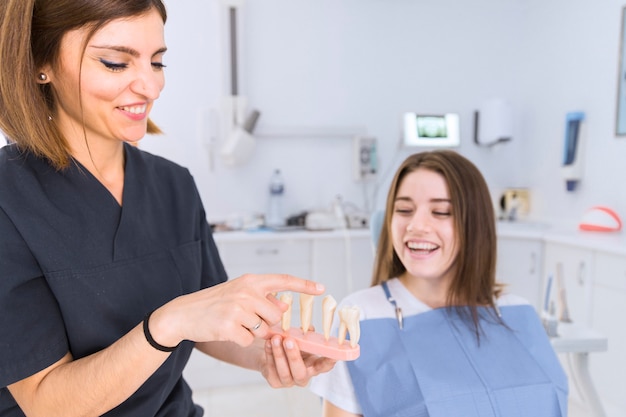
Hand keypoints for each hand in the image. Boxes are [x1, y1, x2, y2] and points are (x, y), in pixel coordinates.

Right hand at [150, 274, 324, 348]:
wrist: (184, 313)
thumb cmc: (214, 303)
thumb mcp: (239, 293)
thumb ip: (261, 297)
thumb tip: (283, 305)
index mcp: (250, 281)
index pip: (283, 280)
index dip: (304, 285)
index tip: (322, 288)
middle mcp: (246, 292)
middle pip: (275, 315)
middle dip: (267, 323)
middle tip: (248, 319)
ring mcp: (237, 309)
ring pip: (264, 329)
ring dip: (253, 332)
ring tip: (235, 323)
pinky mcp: (229, 326)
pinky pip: (250, 340)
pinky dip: (242, 340)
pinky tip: (228, 331)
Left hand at [261, 334, 335, 387]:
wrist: (269, 351)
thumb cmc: (289, 343)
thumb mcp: (299, 338)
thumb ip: (306, 334)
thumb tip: (309, 329)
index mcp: (313, 366)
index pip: (324, 367)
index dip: (329, 362)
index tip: (332, 354)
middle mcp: (302, 377)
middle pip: (300, 373)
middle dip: (294, 357)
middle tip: (289, 341)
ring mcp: (288, 381)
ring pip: (284, 372)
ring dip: (279, 354)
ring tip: (276, 339)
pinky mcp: (274, 381)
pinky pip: (271, 369)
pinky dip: (269, 354)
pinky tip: (268, 343)